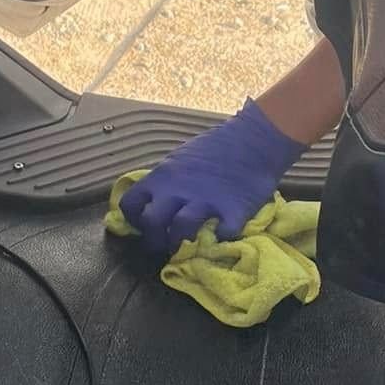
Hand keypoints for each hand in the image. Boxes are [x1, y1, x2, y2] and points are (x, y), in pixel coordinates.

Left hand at [119, 100, 305, 253]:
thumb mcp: (180, 159)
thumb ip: (166, 181)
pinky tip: (222, 235)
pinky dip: (221, 239)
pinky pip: (222, 235)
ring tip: (188, 245)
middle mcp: (178, 190)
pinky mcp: (232, 211)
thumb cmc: (216, 147)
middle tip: (165, 243)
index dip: (134, 219)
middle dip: (154, 239)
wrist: (254, 139)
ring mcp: (205, 202)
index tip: (144, 224)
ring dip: (181, 243)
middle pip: (151, 223)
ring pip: (180, 231)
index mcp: (163, 176)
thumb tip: (155, 201)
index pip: (130, 204)